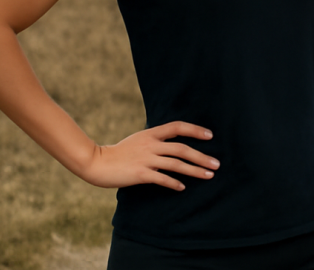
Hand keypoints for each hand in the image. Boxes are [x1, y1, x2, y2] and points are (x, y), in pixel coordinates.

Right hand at [79, 121, 217, 191]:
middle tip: (216, 164)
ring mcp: (146, 159)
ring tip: (209, 176)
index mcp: (151, 133)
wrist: (97, 162)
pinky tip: (183, 188)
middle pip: (182, 148)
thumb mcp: (139, 139)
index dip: (195, 130)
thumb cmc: (119, 152)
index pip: (177, 127)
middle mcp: (150, 145)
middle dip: (202, 156)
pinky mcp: (140, 174)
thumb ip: (155, 140)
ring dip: (195, 171)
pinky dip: (174, 183)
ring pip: (176, 164)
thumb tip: (174, 142)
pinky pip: (162, 179)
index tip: (210, 135)